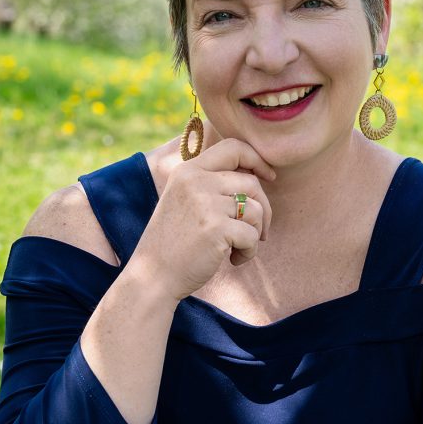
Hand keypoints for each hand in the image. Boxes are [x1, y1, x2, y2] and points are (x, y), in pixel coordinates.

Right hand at [134, 138, 275, 303]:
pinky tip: (233, 260)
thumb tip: (257, 174)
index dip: (257, 160)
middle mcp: (196, 181)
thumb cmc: (175, 242)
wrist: (153, 276)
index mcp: (188, 171)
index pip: (233, 148)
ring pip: (255, 210)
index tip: (269, 177)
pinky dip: (249, 252)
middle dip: (263, 209)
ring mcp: (205, 204)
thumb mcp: (186, 200)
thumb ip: (212, 184)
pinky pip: (252, 235)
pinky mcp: (215, 228)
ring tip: (237, 249)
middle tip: (257, 233)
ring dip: (254, 234)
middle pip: (251, 183)